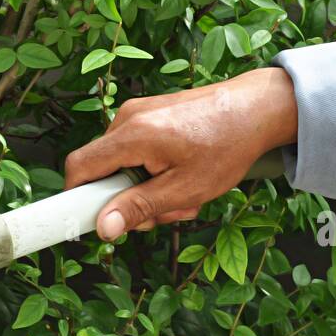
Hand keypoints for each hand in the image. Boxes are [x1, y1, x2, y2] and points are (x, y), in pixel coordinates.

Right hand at [64, 67, 297, 238]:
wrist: (258, 107)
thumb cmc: (227, 145)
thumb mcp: (184, 189)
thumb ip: (139, 208)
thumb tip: (104, 227)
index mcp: (132, 135)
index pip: (79, 168)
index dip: (77, 197)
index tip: (93, 218)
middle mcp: (128, 118)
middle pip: (102, 171)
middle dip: (128, 199)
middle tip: (164, 211)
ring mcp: (138, 113)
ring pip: (122, 165)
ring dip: (146, 188)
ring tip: (183, 192)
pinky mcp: (150, 114)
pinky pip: (137, 151)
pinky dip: (154, 170)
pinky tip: (183, 175)